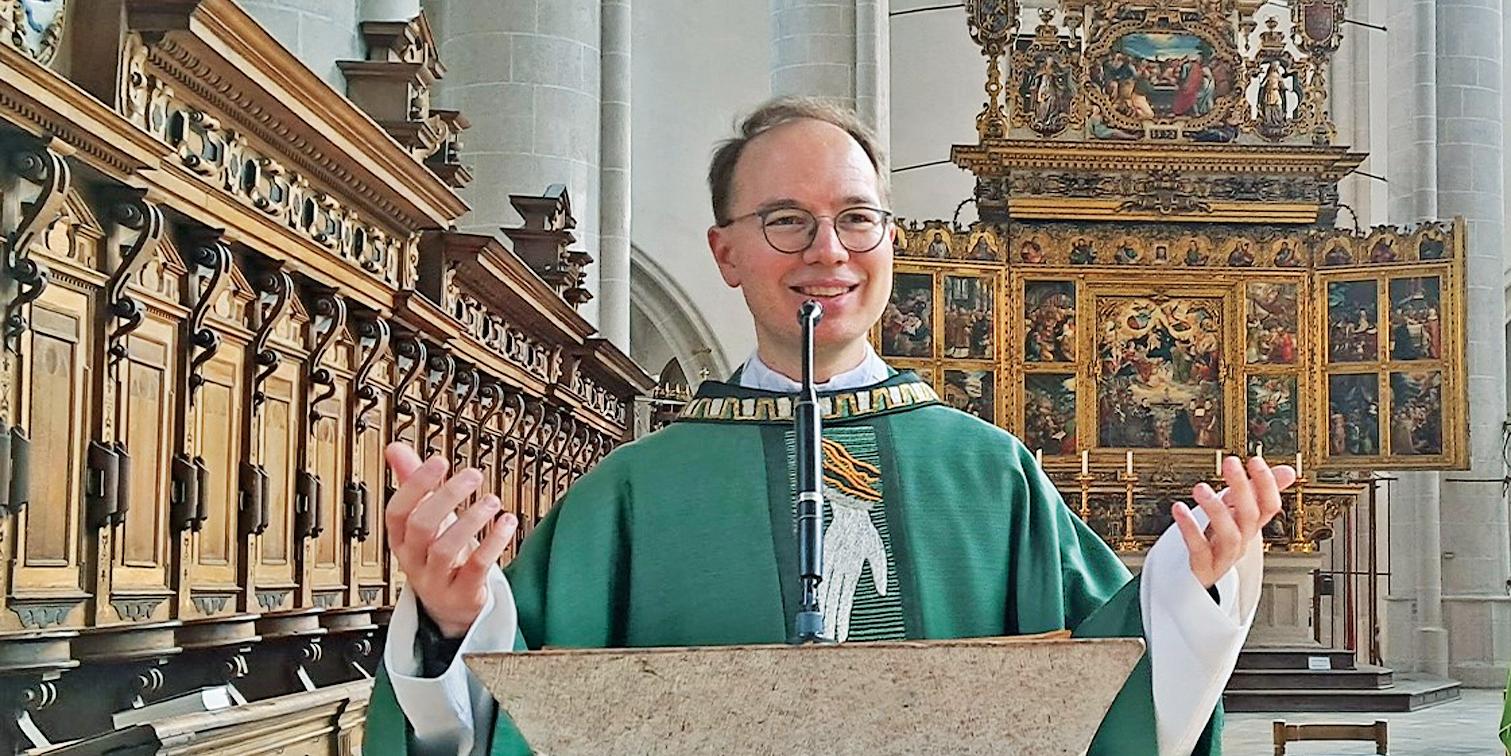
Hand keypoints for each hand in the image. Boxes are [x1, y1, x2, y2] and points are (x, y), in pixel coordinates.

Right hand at [384, 442, 517, 637]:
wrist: (452, 606)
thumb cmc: (439, 555)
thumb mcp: (425, 520)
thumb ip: (412, 484)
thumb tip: (395, 449)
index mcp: (402, 539)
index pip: (397, 511)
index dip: (415, 485)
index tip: (438, 460)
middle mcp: (415, 559)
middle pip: (421, 526)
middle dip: (446, 496)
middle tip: (473, 474)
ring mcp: (437, 579)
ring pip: (446, 549)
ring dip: (471, 520)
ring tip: (492, 500)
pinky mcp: (463, 593)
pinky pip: (476, 568)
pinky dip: (493, 542)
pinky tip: (507, 522)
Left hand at [1171, 456, 1296, 588]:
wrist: (1203, 576)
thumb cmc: (1220, 539)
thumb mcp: (1239, 513)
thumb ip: (1258, 491)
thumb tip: (1288, 471)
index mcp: (1251, 525)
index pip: (1269, 506)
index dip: (1267, 485)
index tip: (1255, 460)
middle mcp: (1242, 540)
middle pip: (1249, 516)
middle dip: (1242, 489)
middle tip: (1231, 464)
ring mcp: (1224, 555)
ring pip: (1229, 535)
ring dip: (1216, 510)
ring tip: (1201, 488)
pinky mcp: (1204, 566)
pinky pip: (1200, 549)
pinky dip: (1190, 529)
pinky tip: (1179, 508)